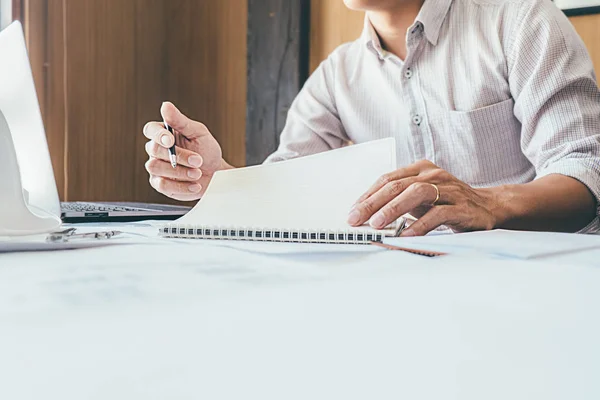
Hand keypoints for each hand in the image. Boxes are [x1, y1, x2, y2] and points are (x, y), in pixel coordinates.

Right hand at [143, 102, 227, 200]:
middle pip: (154, 150)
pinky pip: (162, 185)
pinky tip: (195, 185)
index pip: (151, 130)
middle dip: (178, 156)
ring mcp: (157, 168)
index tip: (170, 140)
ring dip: (180, 171)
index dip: (158, 135)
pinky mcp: (161, 184)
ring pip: (156, 168)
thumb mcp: (198, 133)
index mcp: (164, 134)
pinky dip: (181, 186)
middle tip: (198, 160)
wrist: (216, 174)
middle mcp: (156, 150)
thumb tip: (165, 106)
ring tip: (198, 173)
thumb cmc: (207, 150)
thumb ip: (181, 121)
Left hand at [347, 160, 500, 235]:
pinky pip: (438, 214)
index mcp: (420, 169)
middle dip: (373, 203)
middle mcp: (433, 175)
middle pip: (397, 185)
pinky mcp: (462, 207)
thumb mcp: (420, 198)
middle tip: (356, 219)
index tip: (352, 212)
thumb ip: (397, 202)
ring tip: (377, 224)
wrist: (488, 206)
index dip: (367, 195)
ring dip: (393, 209)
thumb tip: (367, 216)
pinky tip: (407, 235)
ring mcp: (449, 189)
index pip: (387, 179)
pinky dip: (421, 225)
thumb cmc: (447, 202)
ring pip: (416, 193)